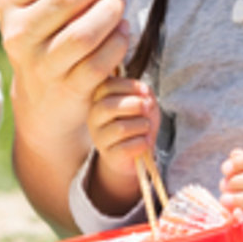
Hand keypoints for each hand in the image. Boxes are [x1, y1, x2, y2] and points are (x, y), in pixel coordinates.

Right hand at [0, 0, 139, 225]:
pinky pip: (99, 62)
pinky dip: (118, 42)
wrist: (43, 100)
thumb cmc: (52, 36)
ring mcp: (39, 65)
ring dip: (112, 9)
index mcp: (10, 3)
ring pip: (83, 32)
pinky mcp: (65, 89)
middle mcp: (18, 34)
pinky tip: (125, 28)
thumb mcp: (46, 4)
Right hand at [86, 75, 158, 215]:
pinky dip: (142, 143)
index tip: (146, 91)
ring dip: (141, 126)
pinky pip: (126, 148)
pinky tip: (145, 142)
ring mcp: (99, 137)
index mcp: (100, 99)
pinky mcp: (109, 155)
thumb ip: (144, 94)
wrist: (136, 153)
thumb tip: (144, 94)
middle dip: (134, 105)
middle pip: (108, 106)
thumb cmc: (138, 123)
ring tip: (146, 128)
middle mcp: (94, 117)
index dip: (129, 86)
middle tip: (148, 108)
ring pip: (120, 129)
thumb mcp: (144, 103)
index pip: (107, 86)